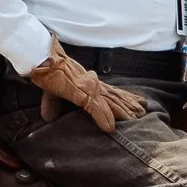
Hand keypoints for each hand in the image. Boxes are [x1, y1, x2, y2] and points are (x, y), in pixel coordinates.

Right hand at [24, 40, 147, 133]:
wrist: (42, 59)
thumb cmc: (48, 73)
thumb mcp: (52, 92)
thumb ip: (53, 105)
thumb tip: (49, 118)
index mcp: (89, 82)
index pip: (110, 91)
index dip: (124, 97)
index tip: (138, 102)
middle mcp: (93, 84)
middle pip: (115, 96)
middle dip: (129, 105)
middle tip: (143, 112)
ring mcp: (89, 88)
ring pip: (110, 102)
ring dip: (123, 112)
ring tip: (136, 119)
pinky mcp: (81, 92)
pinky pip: (95, 108)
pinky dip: (103, 118)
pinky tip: (110, 128)